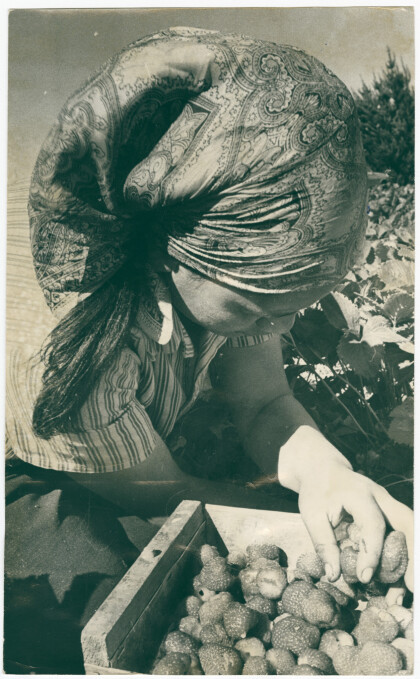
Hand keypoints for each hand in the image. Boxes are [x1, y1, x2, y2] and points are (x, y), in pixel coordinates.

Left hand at [278, 426, 412, 590]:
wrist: (323, 470)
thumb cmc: (317, 491)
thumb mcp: (312, 515)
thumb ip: (323, 543)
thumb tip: (334, 575)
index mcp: (360, 494)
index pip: (373, 524)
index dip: (372, 552)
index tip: (365, 577)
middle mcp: (381, 498)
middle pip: (408, 523)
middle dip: (413, 555)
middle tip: (410, 586)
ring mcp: (389, 505)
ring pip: (410, 530)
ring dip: (411, 561)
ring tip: (404, 592)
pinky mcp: (390, 515)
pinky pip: (403, 535)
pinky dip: (403, 559)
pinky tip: (396, 584)